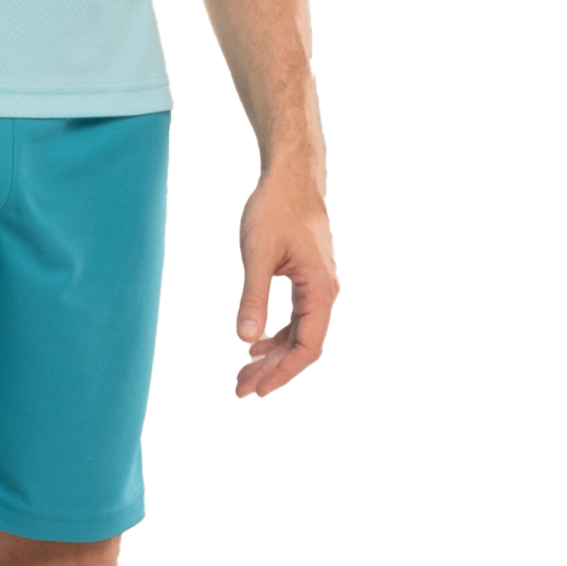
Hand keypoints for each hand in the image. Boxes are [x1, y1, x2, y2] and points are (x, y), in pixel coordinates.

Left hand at [234, 171, 336, 396]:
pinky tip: (255, 342)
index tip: (257, 389)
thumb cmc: (276, 209)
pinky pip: (297, 316)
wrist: (291, 176)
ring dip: (274, 353)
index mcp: (320, 290)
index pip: (307, 346)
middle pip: (303, 345)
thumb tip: (245, 338)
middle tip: (241, 388)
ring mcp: (318, 285)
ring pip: (299, 332)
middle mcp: (325, 292)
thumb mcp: (258, 254)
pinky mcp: (308, 277)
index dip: (283, 372)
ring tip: (244, 371)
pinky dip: (277, 333)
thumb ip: (254, 297)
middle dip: (273, 369)